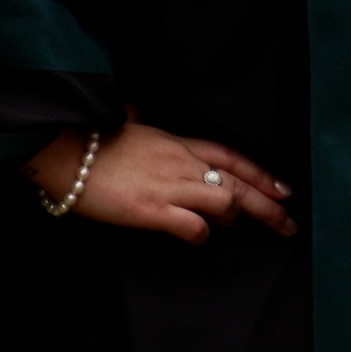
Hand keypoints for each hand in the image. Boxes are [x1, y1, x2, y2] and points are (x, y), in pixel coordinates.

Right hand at [25, 111, 294, 245]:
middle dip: (268, 205)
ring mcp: (168, 185)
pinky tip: (199, 239)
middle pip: (238, 182)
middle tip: (288, 223)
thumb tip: (138, 112)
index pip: (230, 157)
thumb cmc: (90, 141)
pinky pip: (192, 225)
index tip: (283, 189)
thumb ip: (142, 127)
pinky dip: (202, 235)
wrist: (63, 149)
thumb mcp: (128, 127)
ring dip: (238, 218)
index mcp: (176, 143)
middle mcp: (180, 162)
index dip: (260, 173)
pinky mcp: (151, 209)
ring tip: (241, 229)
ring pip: (225, 201)